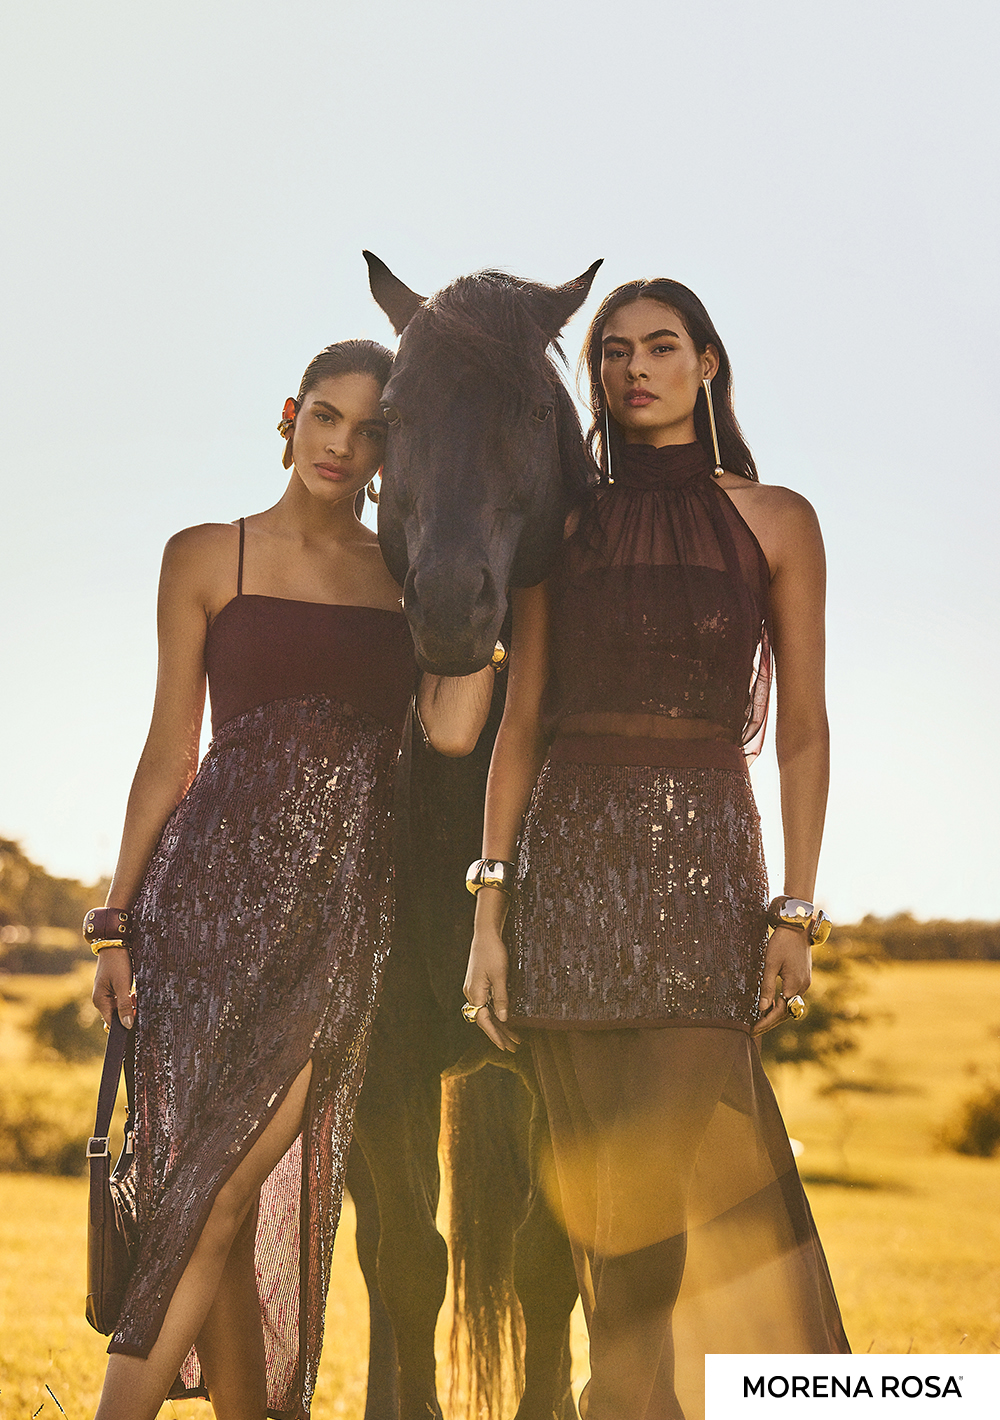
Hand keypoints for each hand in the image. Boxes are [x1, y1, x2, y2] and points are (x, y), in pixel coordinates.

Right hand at [93, 947, 135, 1029]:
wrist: (115, 944)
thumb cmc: (118, 963)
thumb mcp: (123, 984)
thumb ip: (125, 1006)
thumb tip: (127, 1026)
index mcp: (100, 1001)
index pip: (111, 1023)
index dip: (124, 1025)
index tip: (138, 1023)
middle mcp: (101, 1000)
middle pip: (117, 1016)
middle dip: (129, 1012)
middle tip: (138, 1002)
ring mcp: (106, 994)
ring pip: (121, 1008)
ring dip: (131, 1005)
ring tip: (136, 994)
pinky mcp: (113, 989)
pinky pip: (122, 1000)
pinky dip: (130, 998)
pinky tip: (135, 991)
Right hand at [463, 925, 520, 1051]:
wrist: (485, 934)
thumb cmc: (493, 952)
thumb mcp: (500, 976)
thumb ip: (501, 998)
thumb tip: (503, 1018)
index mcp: (475, 994)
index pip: (485, 1021)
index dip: (495, 1035)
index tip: (504, 1046)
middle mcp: (471, 994)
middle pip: (485, 1020)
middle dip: (499, 1034)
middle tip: (514, 1047)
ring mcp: (473, 990)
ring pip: (486, 1013)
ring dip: (499, 1025)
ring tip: (513, 1037)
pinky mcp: (477, 985)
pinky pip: (486, 1004)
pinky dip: (496, 1013)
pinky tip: (504, 1020)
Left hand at [752, 925, 810, 1036]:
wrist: (797, 927)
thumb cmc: (781, 942)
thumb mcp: (770, 963)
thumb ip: (766, 986)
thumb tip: (761, 1008)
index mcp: (794, 985)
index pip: (779, 1011)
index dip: (765, 1022)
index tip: (752, 1030)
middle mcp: (803, 987)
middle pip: (787, 1012)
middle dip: (770, 1022)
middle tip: (753, 1031)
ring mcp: (805, 983)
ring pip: (790, 1006)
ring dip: (776, 1014)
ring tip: (759, 1021)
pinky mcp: (803, 978)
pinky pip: (792, 997)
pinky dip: (781, 1004)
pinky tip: (770, 1005)